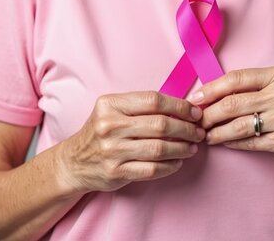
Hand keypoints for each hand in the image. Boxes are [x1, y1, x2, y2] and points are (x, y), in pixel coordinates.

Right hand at [57, 91, 205, 192]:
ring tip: (192, 147)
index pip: (153, 101)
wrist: (74, 162)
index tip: (195, 113)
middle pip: (160, 125)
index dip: (180, 106)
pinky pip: (153, 169)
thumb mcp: (112, 111)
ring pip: (159, 149)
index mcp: (110, 105)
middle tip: (199, 132)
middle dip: (187, 129)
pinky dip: (171, 166)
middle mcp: (109, 126)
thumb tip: (183, 107)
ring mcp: (112, 150)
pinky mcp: (116, 172)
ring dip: (182, 148)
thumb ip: (141, 107)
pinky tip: (178, 162)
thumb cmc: (100, 133)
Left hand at [189, 66, 273, 173]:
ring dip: (215, 131)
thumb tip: (209, 94)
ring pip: (237, 125)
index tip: (194, 98)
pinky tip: (222, 142)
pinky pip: (248, 142)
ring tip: (204, 135)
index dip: (210, 89)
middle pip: (232, 104)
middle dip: (208, 114)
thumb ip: (251, 88)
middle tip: (195, 121)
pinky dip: (231, 143)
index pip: (235, 79)